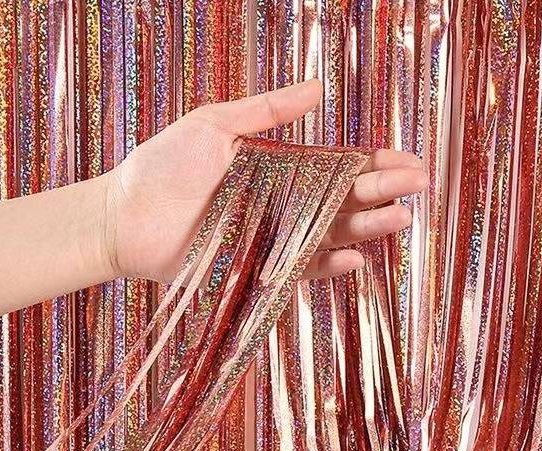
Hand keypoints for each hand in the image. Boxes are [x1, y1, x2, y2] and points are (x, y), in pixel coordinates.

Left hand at [102, 80, 426, 282]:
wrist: (123, 217)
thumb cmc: (162, 167)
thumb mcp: (214, 126)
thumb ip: (266, 112)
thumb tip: (318, 89)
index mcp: (280, 168)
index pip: (339, 166)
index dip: (374, 164)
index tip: (406, 160)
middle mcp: (284, 204)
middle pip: (345, 200)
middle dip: (383, 192)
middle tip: (417, 185)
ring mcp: (273, 239)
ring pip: (331, 235)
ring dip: (366, 229)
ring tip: (399, 217)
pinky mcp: (258, 269)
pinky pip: (301, 271)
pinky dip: (328, 265)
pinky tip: (354, 258)